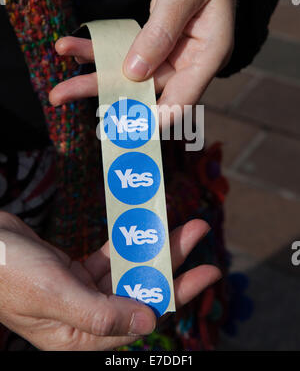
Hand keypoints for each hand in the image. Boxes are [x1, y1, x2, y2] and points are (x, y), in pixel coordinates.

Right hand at [0, 211, 219, 350]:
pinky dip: (127, 244)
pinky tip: (144, 230)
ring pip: (128, 271)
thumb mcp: (54, 295)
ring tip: (182, 225)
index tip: (206, 272)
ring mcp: (81, 292)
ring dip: (152, 248)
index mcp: (80, 335)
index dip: (177, 294)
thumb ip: (101, 312)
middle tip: (199, 234)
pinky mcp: (75, 271)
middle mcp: (85, 316)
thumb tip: (149, 319)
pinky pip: (110, 257)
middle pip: (140, 289)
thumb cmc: (8, 273)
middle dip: (172, 263)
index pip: (141, 317)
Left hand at [49, 0, 246, 112]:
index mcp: (209, 55)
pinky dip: (100, 51)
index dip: (153, 117)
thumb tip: (134, 73)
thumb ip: (161, 31)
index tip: (122, 129)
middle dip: (107, 97)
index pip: (183, 99)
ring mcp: (173, 53)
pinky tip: (72, 50)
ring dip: (95, 77)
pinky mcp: (156, 42)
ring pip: (132, 75)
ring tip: (59, 90)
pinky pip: (126, 52)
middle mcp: (190, 60)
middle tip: (67, 100)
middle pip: (149, 90)